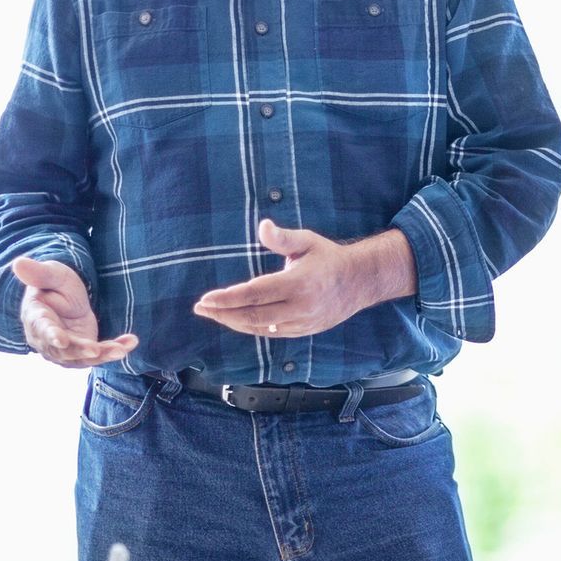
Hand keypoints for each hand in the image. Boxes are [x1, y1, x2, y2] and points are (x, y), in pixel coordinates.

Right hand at [13, 257, 138, 367]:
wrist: (67, 295)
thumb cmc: (55, 283)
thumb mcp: (52, 274)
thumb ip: (39, 273)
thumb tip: (18, 263)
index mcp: (35, 317)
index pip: (42, 329)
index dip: (51, 335)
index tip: (61, 340)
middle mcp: (47, 338)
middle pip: (63, 350)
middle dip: (80, 350)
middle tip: (96, 350)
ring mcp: (65, 348)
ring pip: (82, 357)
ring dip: (102, 355)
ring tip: (121, 350)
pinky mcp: (82, 350)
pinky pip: (98, 354)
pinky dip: (114, 349)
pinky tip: (131, 342)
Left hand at [193, 220, 414, 338]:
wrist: (360, 282)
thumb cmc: (329, 257)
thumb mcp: (307, 241)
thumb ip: (282, 237)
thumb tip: (263, 226)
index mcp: (298, 284)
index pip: (254, 294)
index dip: (227, 299)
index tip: (205, 299)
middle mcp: (300, 307)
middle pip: (253, 316)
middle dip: (223, 314)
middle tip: (200, 308)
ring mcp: (302, 323)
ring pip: (260, 328)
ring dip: (234, 322)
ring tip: (214, 314)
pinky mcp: (304, 331)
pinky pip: (272, 333)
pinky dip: (251, 328)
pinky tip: (236, 321)